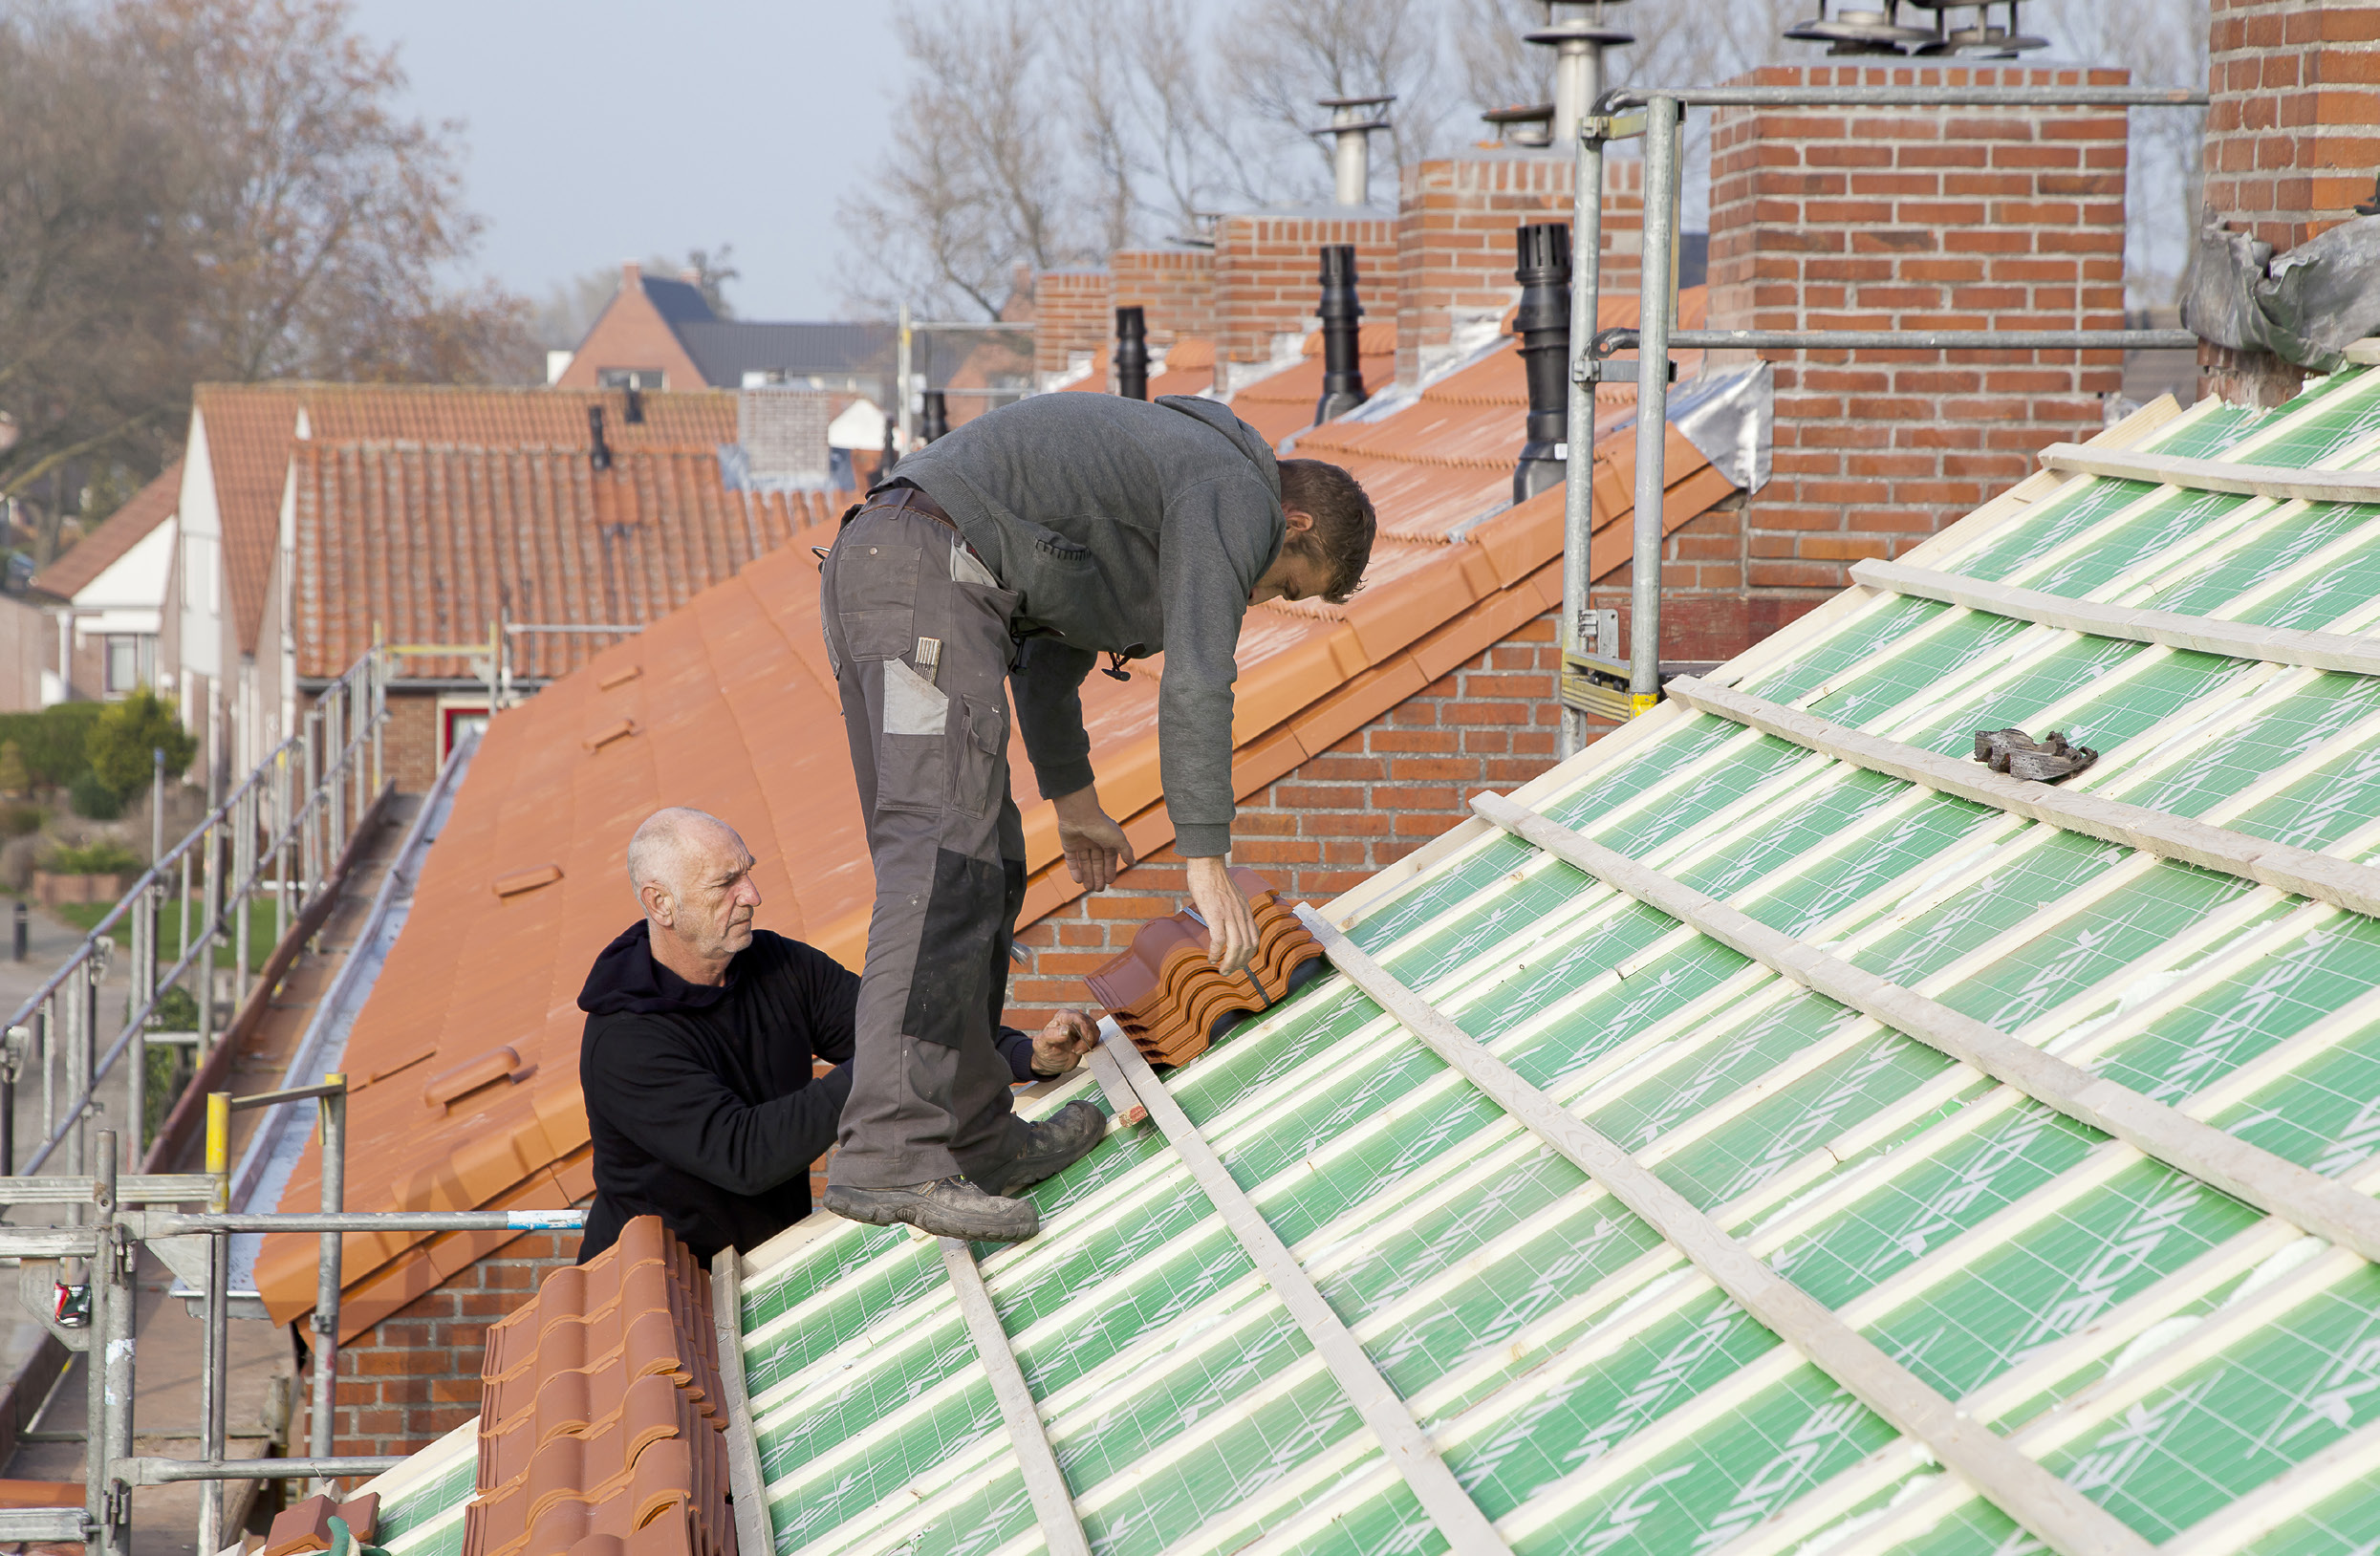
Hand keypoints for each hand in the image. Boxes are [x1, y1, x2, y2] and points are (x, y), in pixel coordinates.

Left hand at [1030, 1010, 1098, 1076]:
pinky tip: (1082, 1051)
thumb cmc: (1044, 1051)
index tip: (1084, 1040)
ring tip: (1077, 1051)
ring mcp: (1081, 1027)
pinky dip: (1092, 1045)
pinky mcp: (1087, 1036)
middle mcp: (1073, 1019)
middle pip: (1089, 1023)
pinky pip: (1096, 1037)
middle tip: (1076, 1050)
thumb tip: (1066, 1030)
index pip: (1079, 1017)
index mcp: (1062, 1016)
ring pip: (1095, 1030)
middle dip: (1087, 1038)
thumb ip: (1051, 1035)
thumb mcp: (1042, 1044)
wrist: (1050, 1063)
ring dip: (1090, 1042)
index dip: (1084, 1028)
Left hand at [1053, 785, 1132, 890]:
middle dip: (1098, 876)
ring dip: (1087, 875)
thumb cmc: (1101, 826)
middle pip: (1096, 862)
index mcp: (1107, 839)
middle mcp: (1094, 841)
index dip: (1109, 870)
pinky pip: (1071, 859)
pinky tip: (1078, 880)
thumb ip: (1126, 851)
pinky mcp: (1068, 843)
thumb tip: (1133, 862)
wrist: (1080, 815)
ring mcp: (1080, 842)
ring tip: (1089, 888)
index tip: (1110, 882)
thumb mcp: (1118, 840)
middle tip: (1099, 889)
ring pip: (1084, 862)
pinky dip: (1075, 869)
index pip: (1109, 858)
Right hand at [1185, 854, 1257, 975]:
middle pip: (1248, 946)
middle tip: (1229, 971)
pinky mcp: (1215, 914)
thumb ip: (1234, 909)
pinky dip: (1216, 953)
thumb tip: (1229, 920)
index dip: (1249, 955)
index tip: (1240, 962)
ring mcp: (1229, 915)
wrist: (1207, 864)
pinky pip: (1219, 940)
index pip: (1255, 938)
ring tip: (1222, 970)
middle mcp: (1241, 914)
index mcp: (1246, 910)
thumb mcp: (1233, 895)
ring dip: (1230, 963)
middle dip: (1240, 963)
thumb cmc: (1215, 879)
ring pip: (1236, 946)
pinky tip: (1211, 958)